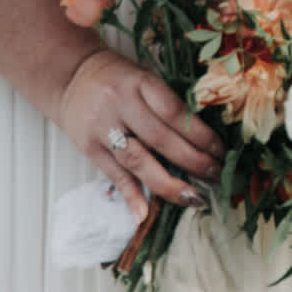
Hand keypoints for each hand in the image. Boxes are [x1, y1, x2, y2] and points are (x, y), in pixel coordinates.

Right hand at [56, 48, 218, 205]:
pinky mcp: (89, 148)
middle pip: (160, 139)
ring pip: (138, 161)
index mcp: (140, 82)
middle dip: (192, 161)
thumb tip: (203, 138)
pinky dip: (130, 195)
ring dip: (168, 184)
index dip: (201, 135)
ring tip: (193, 197)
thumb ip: (168, 102)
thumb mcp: (145, 77)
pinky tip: (144, 214)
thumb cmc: (120, 78)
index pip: (175, 112)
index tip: (220, 151)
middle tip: (215, 176)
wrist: (71, 77)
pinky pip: (114, 175)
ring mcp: (102, 128)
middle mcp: (120, 104)